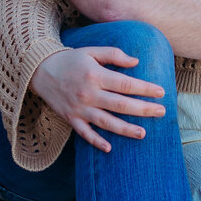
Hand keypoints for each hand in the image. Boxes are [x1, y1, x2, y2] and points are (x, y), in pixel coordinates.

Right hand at [29, 47, 164, 153]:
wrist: (40, 70)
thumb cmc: (71, 60)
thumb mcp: (92, 51)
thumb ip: (114, 55)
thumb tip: (136, 62)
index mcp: (95, 75)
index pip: (125, 84)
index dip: (145, 88)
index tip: (161, 92)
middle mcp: (88, 94)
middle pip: (120, 105)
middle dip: (143, 109)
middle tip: (161, 112)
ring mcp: (79, 108)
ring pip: (106, 122)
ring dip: (125, 129)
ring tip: (143, 133)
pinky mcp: (70, 118)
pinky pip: (84, 133)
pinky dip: (96, 141)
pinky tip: (109, 148)